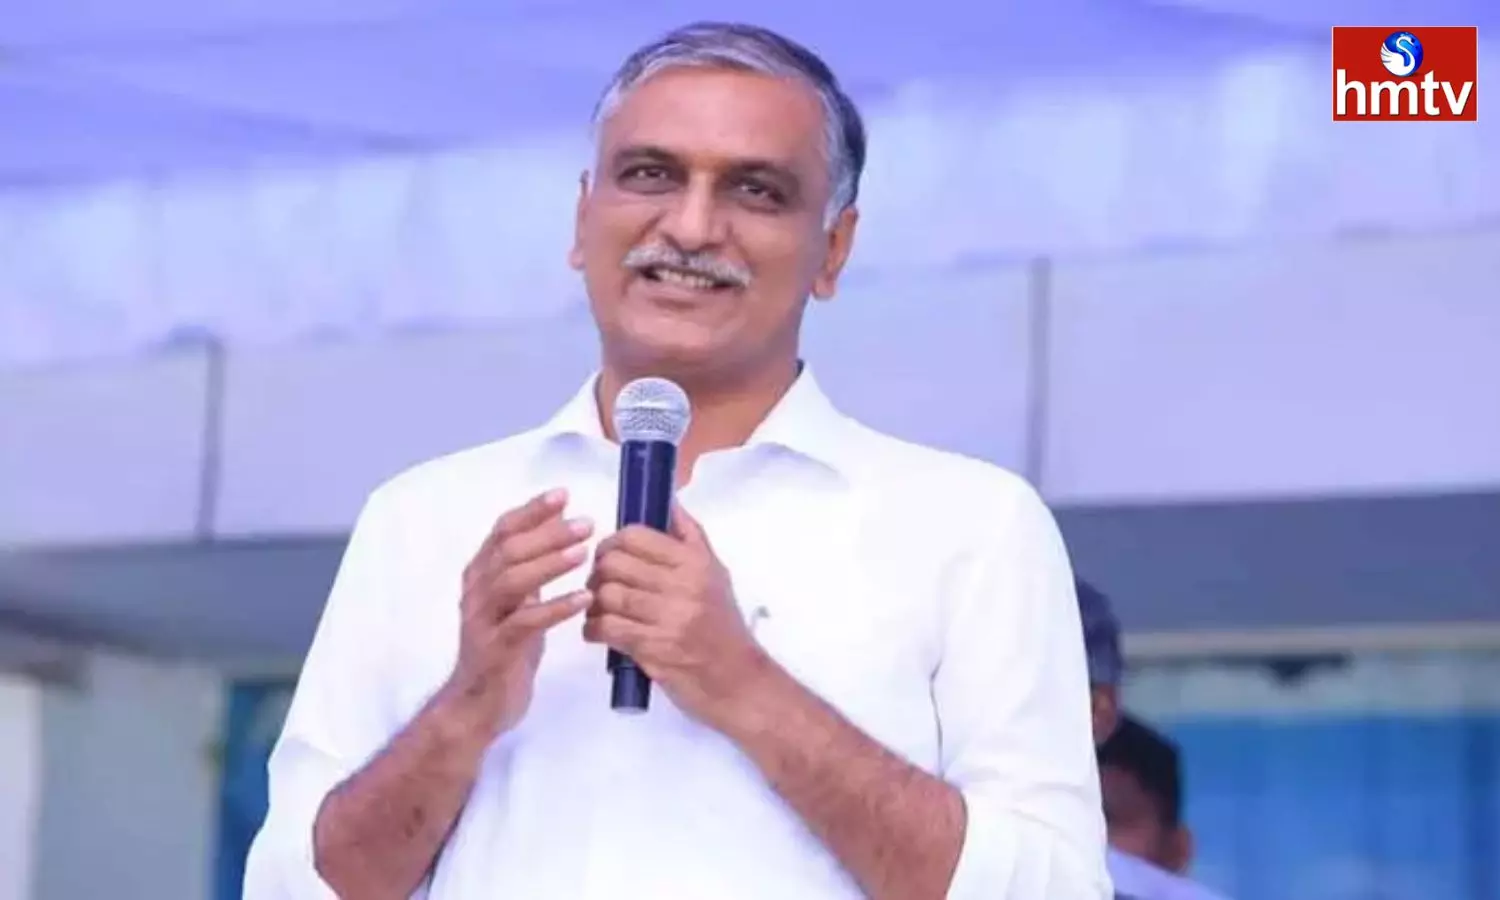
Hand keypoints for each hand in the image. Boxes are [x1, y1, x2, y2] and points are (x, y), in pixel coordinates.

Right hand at [442, 489, 592, 740]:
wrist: (477, 705)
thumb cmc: (506, 650)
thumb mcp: (517, 602)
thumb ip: (529, 568)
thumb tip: (558, 527)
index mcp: (481, 575)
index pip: (502, 530)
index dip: (531, 510)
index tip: (564, 495)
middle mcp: (477, 592)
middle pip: (509, 550)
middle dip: (548, 533)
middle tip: (586, 523)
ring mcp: (483, 621)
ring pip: (512, 581)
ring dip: (550, 564)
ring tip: (584, 553)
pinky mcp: (496, 650)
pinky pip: (524, 623)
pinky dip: (554, 608)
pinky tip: (582, 600)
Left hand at [583, 503, 772, 730]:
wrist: (737, 681)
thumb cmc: (723, 626)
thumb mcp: (715, 574)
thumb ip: (690, 538)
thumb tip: (668, 501)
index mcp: (694, 562)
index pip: (635, 536)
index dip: (612, 543)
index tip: (610, 556)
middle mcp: (682, 585)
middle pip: (615, 564)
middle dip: (597, 573)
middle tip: (600, 584)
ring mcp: (667, 617)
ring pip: (607, 595)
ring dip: (593, 603)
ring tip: (598, 609)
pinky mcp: (653, 648)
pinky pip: (607, 627)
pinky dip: (593, 629)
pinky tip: (598, 631)